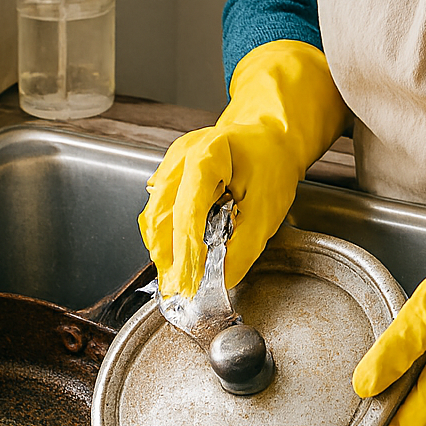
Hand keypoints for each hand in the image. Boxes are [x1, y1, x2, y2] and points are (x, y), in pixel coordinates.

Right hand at [139, 40, 347, 298]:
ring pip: (154, 212)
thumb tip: (222, 281)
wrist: (270, 135)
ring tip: (175, 279)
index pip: (188, 212)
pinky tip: (176, 256)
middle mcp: (182, 155)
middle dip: (166, 256)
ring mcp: (172, 161)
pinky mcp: (171, 172)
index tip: (188, 284)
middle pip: (161, 213)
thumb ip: (244, 247)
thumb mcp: (268, 208)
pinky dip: (165, 234)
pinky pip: (159, 207)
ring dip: (162, 248)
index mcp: (209, 155)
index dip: (186, 252)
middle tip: (175, 290)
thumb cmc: (271, 162)